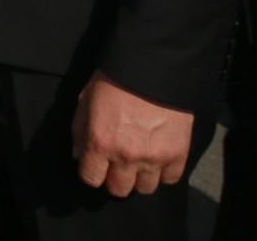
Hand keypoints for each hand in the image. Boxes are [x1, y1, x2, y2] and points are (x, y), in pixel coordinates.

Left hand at [72, 72, 192, 197]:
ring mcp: (154, 158)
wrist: (152, 68)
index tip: (96, 165)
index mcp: (100, 142)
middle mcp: (126, 156)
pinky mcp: (178, 154)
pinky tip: (158, 158)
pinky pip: (170, 179)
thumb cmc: (113, 81)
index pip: (91, 178)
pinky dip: (164, 172)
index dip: (91, 172)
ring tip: (140, 161)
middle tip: (118, 164)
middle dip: (115, 178)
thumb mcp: (85, 101)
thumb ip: (79, 131)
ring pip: (145, 188)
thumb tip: (78, 155)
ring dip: (140, 177)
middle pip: (119, 189)